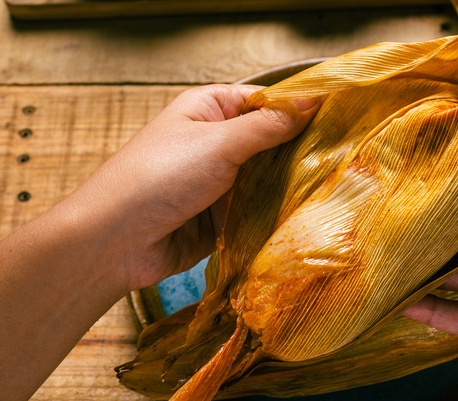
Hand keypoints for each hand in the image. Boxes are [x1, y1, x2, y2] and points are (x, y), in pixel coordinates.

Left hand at [77, 84, 319, 290]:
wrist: (116, 241)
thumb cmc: (159, 177)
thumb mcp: (219, 143)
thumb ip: (267, 126)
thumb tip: (312, 101)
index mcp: (210, 110)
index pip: (265, 102)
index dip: (298, 109)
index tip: (338, 121)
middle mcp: (217, 142)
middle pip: (272, 142)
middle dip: (299, 152)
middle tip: (342, 159)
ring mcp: (221, 181)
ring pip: (268, 179)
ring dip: (289, 186)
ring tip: (332, 188)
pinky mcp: (223, 216)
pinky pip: (258, 210)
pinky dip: (275, 214)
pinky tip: (304, 216)